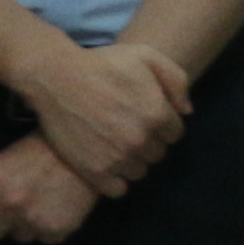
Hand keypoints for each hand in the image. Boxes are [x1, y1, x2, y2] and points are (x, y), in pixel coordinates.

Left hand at [0, 135, 97, 243]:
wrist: (88, 146)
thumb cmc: (43, 147)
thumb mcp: (4, 160)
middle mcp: (6, 202)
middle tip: (15, 205)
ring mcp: (31, 218)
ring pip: (18, 236)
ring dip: (27, 224)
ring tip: (42, 200)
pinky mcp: (55, 230)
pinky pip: (45, 239)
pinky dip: (52, 227)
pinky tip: (59, 206)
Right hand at [23, 37, 190, 192]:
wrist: (56, 78)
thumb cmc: (102, 63)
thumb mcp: (146, 55)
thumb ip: (176, 80)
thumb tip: (187, 112)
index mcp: (157, 114)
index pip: (175, 133)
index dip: (162, 124)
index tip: (145, 115)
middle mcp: (141, 140)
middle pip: (158, 154)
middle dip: (149, 142)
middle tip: (128, 127)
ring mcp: (118, 158)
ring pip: (140, 172)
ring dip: (133, 160)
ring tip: (116, 143)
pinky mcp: (95, 172)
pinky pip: (119, 189)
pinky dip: (116, 179)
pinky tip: (107, 161)